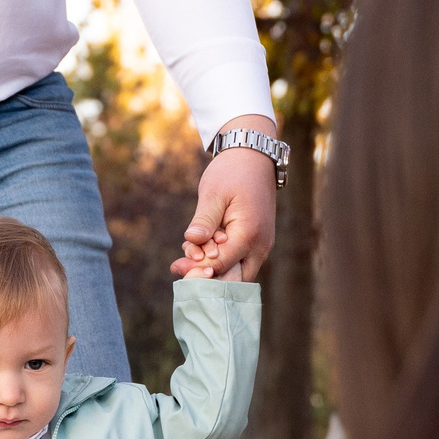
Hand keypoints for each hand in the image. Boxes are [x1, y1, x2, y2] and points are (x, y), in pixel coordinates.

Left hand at [173, 114, 279, 281]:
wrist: (253, 158)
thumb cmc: (232, 172)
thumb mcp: (213, 192)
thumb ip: (204, 219)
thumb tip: (193, 240)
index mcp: (249, 233)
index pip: (221, 265)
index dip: (198, 269)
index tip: (176, 265)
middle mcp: (261, 245)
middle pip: (234, 280)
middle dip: (206, 277)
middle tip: (179, 265)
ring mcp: (262, 246)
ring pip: (238, 274)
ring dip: (213, 269)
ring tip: (188, 254)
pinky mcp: (257, 244)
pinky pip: (239, 262)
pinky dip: (221, 261)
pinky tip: (200, 249)